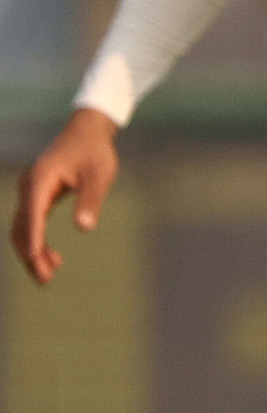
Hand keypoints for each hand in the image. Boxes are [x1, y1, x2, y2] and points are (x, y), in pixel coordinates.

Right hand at [14, 108, 119, 285]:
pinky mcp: (35, 196)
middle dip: (30, 254)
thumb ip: (90, 200)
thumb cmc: (95, 152)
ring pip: (23, 228)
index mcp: (40, 180)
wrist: (86, 133)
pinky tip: (53, 257)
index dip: (34, 238)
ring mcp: (30, 192)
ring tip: (48, 276)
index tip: (36, 259)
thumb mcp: (99, 175)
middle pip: (22, 226)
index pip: (32, 214)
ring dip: (32, 252)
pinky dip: (37, 242)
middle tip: (46, 280)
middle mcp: (29, 187)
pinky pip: (30, 223)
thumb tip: (84, 227)